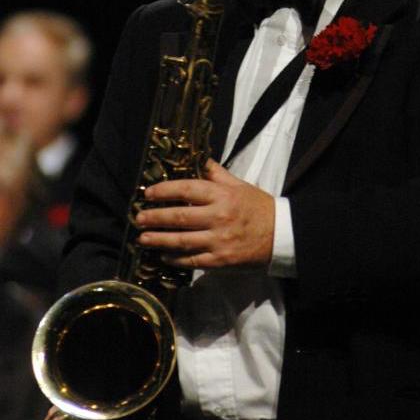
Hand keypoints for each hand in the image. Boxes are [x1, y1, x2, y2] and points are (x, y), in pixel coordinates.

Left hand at [136, 160, 274, 268]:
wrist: (281, 235)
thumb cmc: (259, 207)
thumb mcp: (239, 185)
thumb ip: (216, 173)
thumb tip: (197, 158)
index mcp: (222, 195)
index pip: (187, 189)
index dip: (164, 191)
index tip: (148, 193)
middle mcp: (218, 217)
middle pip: (179, 217)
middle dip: (154, 217)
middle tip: (138, 218)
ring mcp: (218, 240)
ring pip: (181, 241)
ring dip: (158, 240)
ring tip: (142, 238)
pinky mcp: (220, 260)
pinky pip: (192, 260)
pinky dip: (175, 259)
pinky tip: (164, 256)